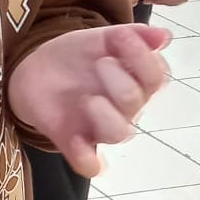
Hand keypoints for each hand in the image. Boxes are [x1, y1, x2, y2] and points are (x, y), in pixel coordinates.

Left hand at [9, 24, 170, 177]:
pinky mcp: (73, 142)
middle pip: (136, 102)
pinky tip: (77, 141)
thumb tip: (165, 35)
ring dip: (107, 115)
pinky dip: (88, 159)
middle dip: (120, 80)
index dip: (144, 58)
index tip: (122, 38)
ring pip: (119, 133)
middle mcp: (124, 109)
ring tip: (89, 99)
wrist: (35, 69)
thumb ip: (130, 36)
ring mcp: (99, 127)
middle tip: (101, 63)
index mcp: (136, 82)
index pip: (157, 78)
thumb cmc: (77, 56)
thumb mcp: (99, 38)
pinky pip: (90, 164)